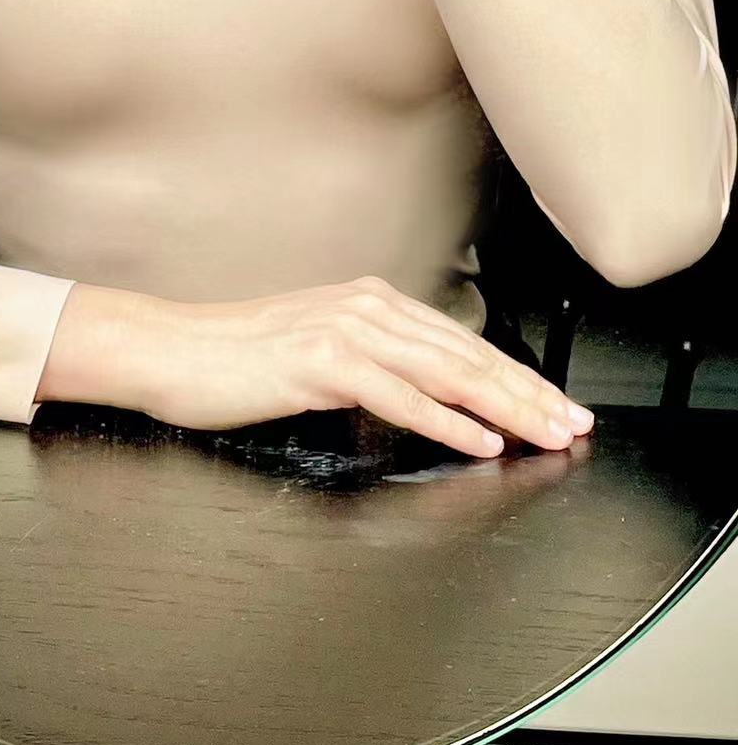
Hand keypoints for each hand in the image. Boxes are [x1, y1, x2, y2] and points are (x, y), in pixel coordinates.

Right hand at [135, 274, 594, 457]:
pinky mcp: (321, 362)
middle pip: (466, 356)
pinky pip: (399, 396)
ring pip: (445, 373)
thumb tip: (424, 394)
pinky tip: (480, 442)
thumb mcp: (314, 351)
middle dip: (529, 394)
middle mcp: (365, 308)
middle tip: (574, 426)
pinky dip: (446, 421)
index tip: (556, 406)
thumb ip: (370, 363)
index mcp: (368, 302)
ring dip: (506, 408)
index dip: (516, 377)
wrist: (169, 350)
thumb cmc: (232, 359)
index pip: (461, 343)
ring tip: (547, 436)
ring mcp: (344, 331)